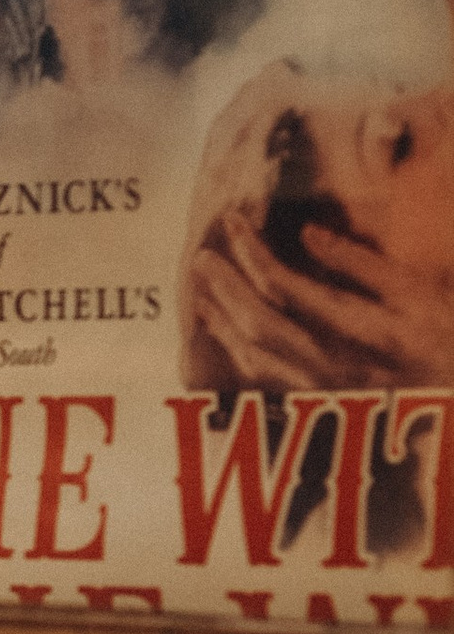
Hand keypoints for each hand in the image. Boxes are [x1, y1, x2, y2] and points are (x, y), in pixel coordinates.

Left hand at [188, 208, 453, 392]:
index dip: (253, 252)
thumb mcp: (421, 294)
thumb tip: (307, 233)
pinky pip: (262, 379)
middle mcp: (337, 369)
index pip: (288, 289)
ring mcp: (325, 395)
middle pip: (260, 324)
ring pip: (254, 358)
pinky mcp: (318, 409)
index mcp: (365, 333)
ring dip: (223, 320)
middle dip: (226, 285)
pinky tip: (225, 329)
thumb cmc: (448, 341)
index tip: (234, 224)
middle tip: (204, 255)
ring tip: (204, 289)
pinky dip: (237, 349)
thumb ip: (363, 265)